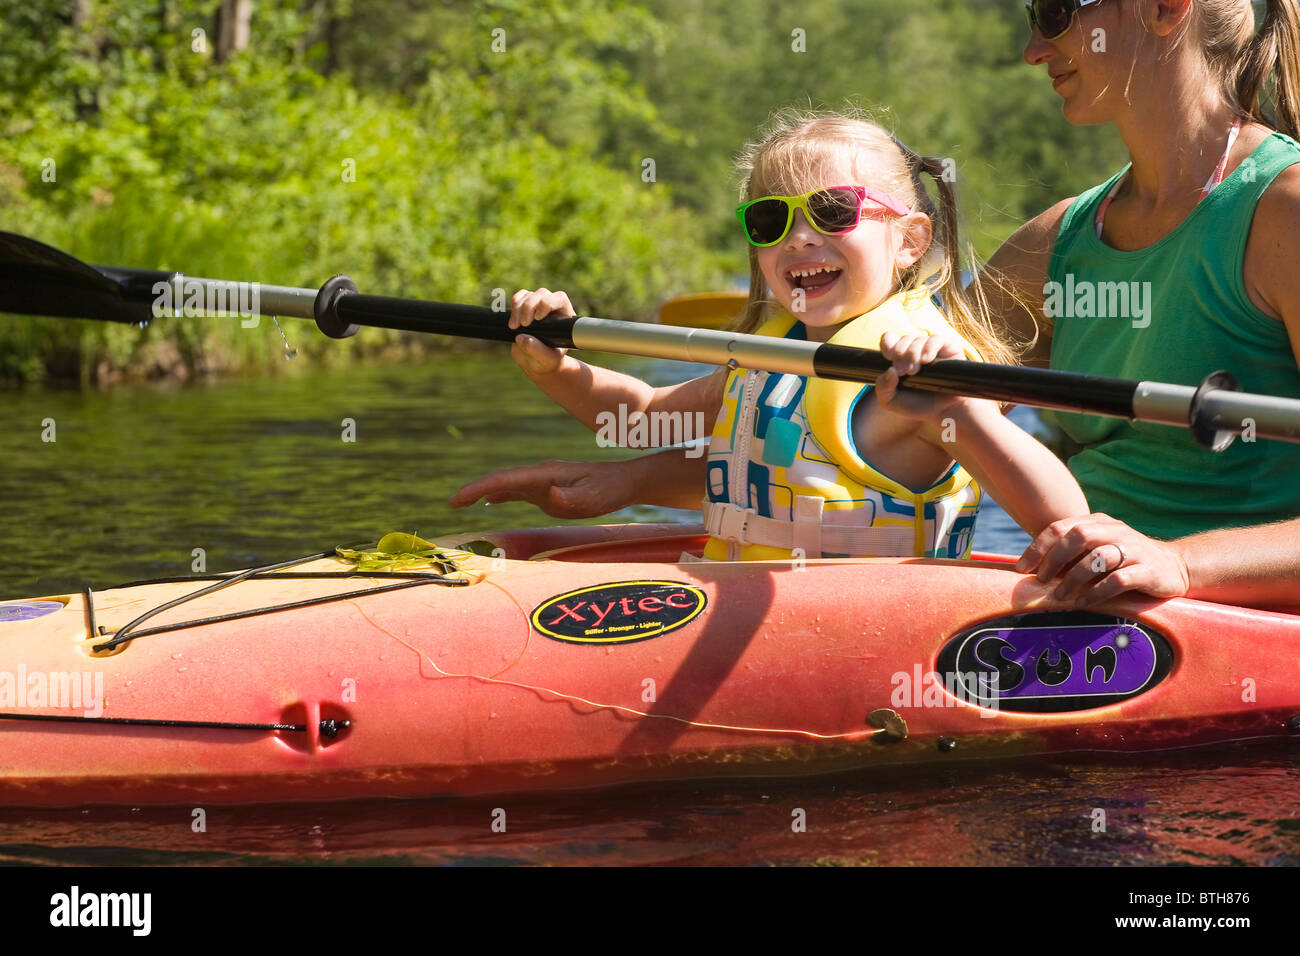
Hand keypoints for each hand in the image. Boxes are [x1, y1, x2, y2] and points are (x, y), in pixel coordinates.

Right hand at [449, 459, 632, 518]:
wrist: (623, 483)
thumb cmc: (609, 490)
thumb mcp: (593, 498)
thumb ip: (571, 497)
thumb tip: (548, 495)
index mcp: (545, 474)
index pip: (505, 479)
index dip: (479, 487)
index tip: (459, 498)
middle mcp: (539, 475)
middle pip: (499, 480)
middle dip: (473, 490)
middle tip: (451, 503)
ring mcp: (542, 482)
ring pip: (506, 485)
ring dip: (482, 492)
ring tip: (459, 502)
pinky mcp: (547, 491)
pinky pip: (517, 492)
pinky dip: (499, 495)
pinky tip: (488, 501)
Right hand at [509, 288, 574, 375]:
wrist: (536, 363)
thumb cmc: (547, 361)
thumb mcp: (546, 360)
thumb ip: (537, 350)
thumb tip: (521, 338)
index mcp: (565, 317)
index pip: (559, 299)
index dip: (547, 303)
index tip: (537, 319)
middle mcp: (553, 308)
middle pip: (542, 294)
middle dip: (529, 307)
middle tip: (523, 325)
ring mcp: (538, 306)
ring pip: (529, 295)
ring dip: (518, 308)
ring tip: (514, 327)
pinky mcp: (525, 307)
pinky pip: (520, 297)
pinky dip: (514, 304)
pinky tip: (512, 318)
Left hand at [874, 331, 975, 423]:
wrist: (943, 412)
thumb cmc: (916, 405)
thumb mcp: (890, 402)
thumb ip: (882, 388)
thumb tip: (890, 370)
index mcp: (899, 358)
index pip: (889, 339)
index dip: (888, 344)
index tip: (890, 358)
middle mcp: (915, 350)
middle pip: (904, 339)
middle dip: (900, 354)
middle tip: (903, 372)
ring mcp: (931, 348)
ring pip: (919, 339)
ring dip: (913, 353)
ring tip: (913, 371)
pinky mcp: (948, 349)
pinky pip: (937, 339)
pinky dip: (930, 347)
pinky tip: (926, 360)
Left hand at [1015, 513, 1191, 605]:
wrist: (1176, 567)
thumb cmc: (1125, 561)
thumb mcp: (1099, 549)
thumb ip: (1072, 553)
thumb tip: (1031, 569)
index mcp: (1098, 523)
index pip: (1061, 527)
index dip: (1038, 547)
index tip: (1021, 568)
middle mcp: (1115, 531)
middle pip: (1078, 536)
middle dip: (1054, 559)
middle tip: (1041, 581)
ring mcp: (1134, 549)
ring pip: (1098, 557)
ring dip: (1074, 577)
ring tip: (1060, 596)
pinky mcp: (1149, 570)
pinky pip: (1119, 580)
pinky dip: (1097, 592)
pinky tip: (1084, 603)